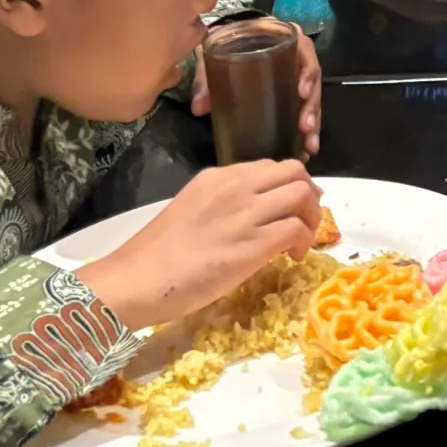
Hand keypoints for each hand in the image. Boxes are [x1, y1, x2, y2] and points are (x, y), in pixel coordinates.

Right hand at [77, 160, 322, 330]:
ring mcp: (245, 213)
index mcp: (215, 178)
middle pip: (294, 172)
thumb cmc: (154, 256)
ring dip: (311, 216)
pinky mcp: (253, 243)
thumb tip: (247, 218)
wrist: (135, 280)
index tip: (289, 206)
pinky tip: (292, 257)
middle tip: (304, 219)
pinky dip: (304, 241)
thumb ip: (220, 206)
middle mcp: (234, 187)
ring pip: (301, 194)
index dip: (287, 185)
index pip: (268, 167)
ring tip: (301, 240)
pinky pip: (296, 229)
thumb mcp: (190, 211)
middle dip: (308, 194)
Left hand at [188, 31, 324, 159]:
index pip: (305, 51)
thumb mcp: (213, 51)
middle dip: (312, 106)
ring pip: (312, 98)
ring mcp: (294, 75)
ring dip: (313, 121)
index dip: (308, 72)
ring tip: (308, 145)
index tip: (302, 93)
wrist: (225, 38)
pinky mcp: (290, 91)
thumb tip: (199, 108)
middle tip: (305, 127)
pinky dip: (306, 128)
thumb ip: (205, 76)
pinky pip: (303, 108)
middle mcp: (295, 55)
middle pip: (312, 80)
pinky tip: (306, 148)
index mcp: (283, 38)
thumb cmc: (224, 40)